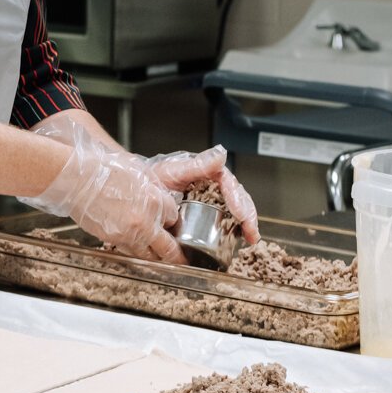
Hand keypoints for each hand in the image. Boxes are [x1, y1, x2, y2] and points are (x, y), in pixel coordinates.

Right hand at [21, 123, 181, 263]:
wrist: (77, 178)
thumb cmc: (103, 169)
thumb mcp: (138, 171)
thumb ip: (154, 188)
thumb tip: (161, 197)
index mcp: (155, 200)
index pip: (173, 217)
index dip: (171, 219)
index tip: (169, 220)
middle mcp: (146, 221)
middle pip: (168, 247)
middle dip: (176, 254)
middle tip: (180, 259)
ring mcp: (129, 233)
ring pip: (148, 254)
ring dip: (153, 255)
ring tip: (156, 256)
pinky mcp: (112, 239)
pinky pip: (128, 250)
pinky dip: (133, 249)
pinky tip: (132, 243)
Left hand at [146, 146, 260, 244]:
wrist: (139, 193)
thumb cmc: (154, 177)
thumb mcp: (174, 170)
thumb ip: (197, 164)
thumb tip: (221, 153)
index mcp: (208, 172)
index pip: (230, 184)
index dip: (238, 200)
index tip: (241, 215)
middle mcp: (212, 186)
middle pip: (238, 198)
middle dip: (248, 215)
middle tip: (251, 231)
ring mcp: (210, 200)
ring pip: (234, 210)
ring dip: (245, 224)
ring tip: (250, 237)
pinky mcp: (205, 214)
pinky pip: (224, 220)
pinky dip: (234, 230)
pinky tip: (240, 239)